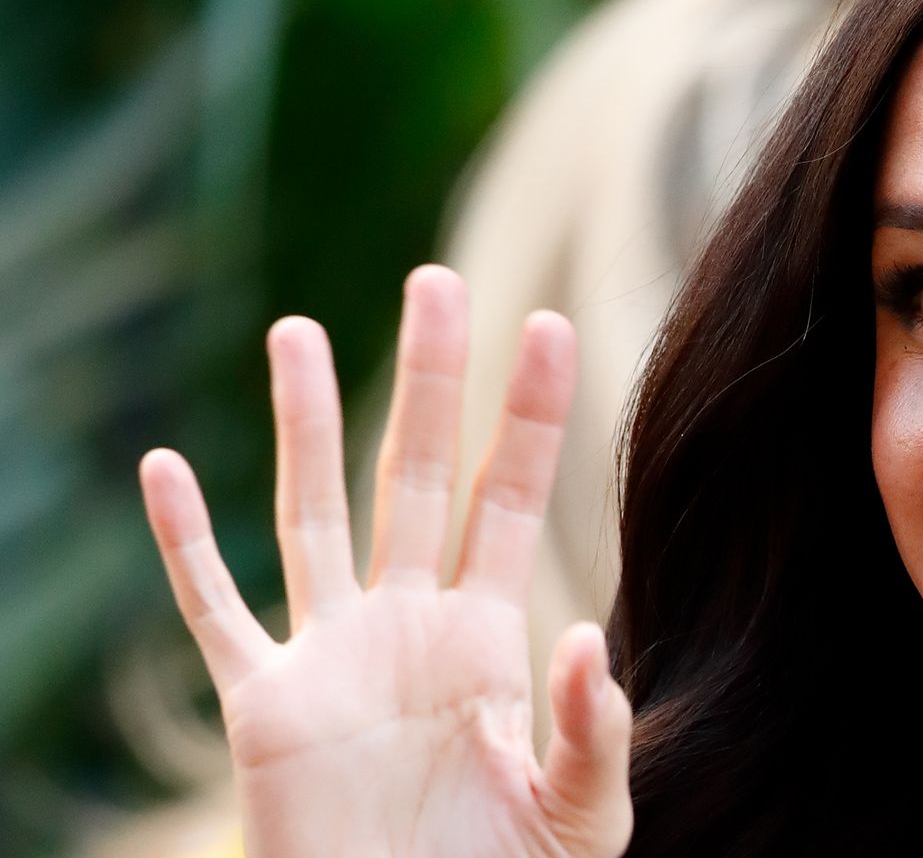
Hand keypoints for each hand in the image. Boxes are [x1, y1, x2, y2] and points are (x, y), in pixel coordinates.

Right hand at [138, 265, 634, 857]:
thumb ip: (593, 731)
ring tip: (298, 330)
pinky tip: (167, 469)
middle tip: (438, 280)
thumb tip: (589, 636)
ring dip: (305, 425)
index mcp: (489, 636)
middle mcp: (409, 625)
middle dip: (429, 380)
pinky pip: (215, 613)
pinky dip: (186, 546)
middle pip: (416, 474)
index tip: (549, 325)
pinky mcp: (265, 709)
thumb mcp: (578, 816)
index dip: (531, 416)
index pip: (513, 499)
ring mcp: (333, 657)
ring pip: (313, 514)